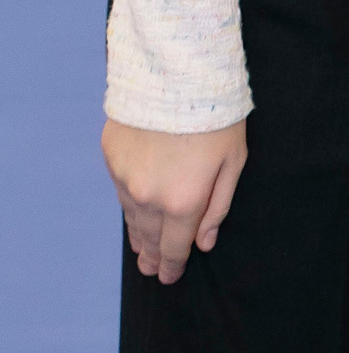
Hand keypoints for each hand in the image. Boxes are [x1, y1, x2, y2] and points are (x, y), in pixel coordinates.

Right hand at [102, 118, 247, 283]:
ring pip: (132, 217)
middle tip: (152, 270)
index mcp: (183, 202)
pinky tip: (134, 209)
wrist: (177, 74)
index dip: (173, 266)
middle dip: (153, 256)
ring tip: (141, 249)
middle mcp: (149, 197)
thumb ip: (218, 207)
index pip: (175, 248)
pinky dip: (130, 202)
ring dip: (138, 234)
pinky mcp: (112, 156)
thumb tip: (204, 243)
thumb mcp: (232, 162)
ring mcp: (126, 177)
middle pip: (149, 238)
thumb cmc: (217, 116)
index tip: (170, 277)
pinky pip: (121, 189)